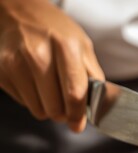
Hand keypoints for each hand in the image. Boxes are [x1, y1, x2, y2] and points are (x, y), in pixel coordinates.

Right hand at [0, 0, 103, 131]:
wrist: (20, 14)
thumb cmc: (56, 31)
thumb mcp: (83, 46)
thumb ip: (93, 76)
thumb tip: (99, 105)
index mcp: (65, 47)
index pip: (74, 93)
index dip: (78, 114)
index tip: (78, 124)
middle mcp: (38, 54)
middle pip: (55, 108)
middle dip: (64, 113)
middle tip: (66, 105)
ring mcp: (16, 63)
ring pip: (38, 110)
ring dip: (48, 108)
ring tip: (51, 90)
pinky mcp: (1, 71)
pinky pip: (23, 103)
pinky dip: (33, 99)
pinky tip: (35, 82)